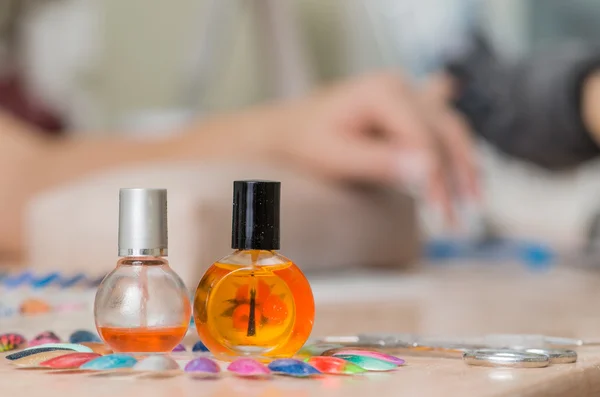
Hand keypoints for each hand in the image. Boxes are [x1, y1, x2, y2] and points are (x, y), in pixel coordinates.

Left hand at [275, 72, 479, 222]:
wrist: (290, 133)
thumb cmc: (307, 146)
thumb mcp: (336, 157)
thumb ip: (379, 162)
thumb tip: (428, 168)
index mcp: (381, 92)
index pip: (423, 135)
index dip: (437, 175)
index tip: (441, 212)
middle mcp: (399, 85)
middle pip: (445, 129)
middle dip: (458, 174)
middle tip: (459, 216)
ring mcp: (405, 93)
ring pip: (449, 128)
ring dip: (463, 165)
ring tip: (471, 202)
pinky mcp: (407, 107)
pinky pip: (440, 126)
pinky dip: (454, 151)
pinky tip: (470, 169)